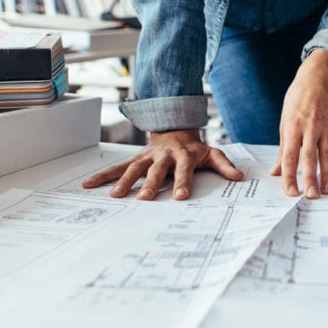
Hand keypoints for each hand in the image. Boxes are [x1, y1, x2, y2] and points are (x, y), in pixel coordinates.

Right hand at [82, 128, 243, 199]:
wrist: (175, 128)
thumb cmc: (194, 148)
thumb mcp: (212, 154)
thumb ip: (224, 165)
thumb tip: (239, 178)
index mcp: (183, 155)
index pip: (184, 170)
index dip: (182, 182)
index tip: (180, 196)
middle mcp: (163, 155)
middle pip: (156, 170)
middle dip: (150, 184)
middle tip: (144, 199)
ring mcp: (147, 156)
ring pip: (134, 168)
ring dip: (124, 181)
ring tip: (115, 196)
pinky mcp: (135, 159)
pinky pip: (117, 167)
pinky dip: (103, 175)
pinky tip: (89, 184)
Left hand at [269, 49, 327, 198]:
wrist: (317, 79)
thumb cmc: (297, 100)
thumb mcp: (284, 122)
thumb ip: (282, 149)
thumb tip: (275, 172)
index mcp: (292, 128)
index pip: (289, 156)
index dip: (289, 175)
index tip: (290, 191)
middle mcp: (308, 129)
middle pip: (309, 157)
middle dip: (310, 178)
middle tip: (310, 196)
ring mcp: (324, 129)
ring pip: (326, 156)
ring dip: (327, 175)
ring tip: (327, 192)